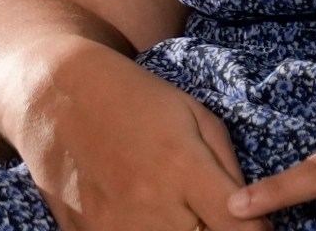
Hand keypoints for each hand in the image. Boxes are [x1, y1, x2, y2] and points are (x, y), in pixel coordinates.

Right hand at [13, 38, 267, 230]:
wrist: (56, 97)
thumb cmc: (136, 99)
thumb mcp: (195, 116)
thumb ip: (228, 168)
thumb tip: (251, 214)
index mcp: (182, 167)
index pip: (239, 227)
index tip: (260, 228)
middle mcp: (150, 204)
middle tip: (214, 218)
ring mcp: (116, 227)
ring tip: (180, 214)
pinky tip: (147, 217)